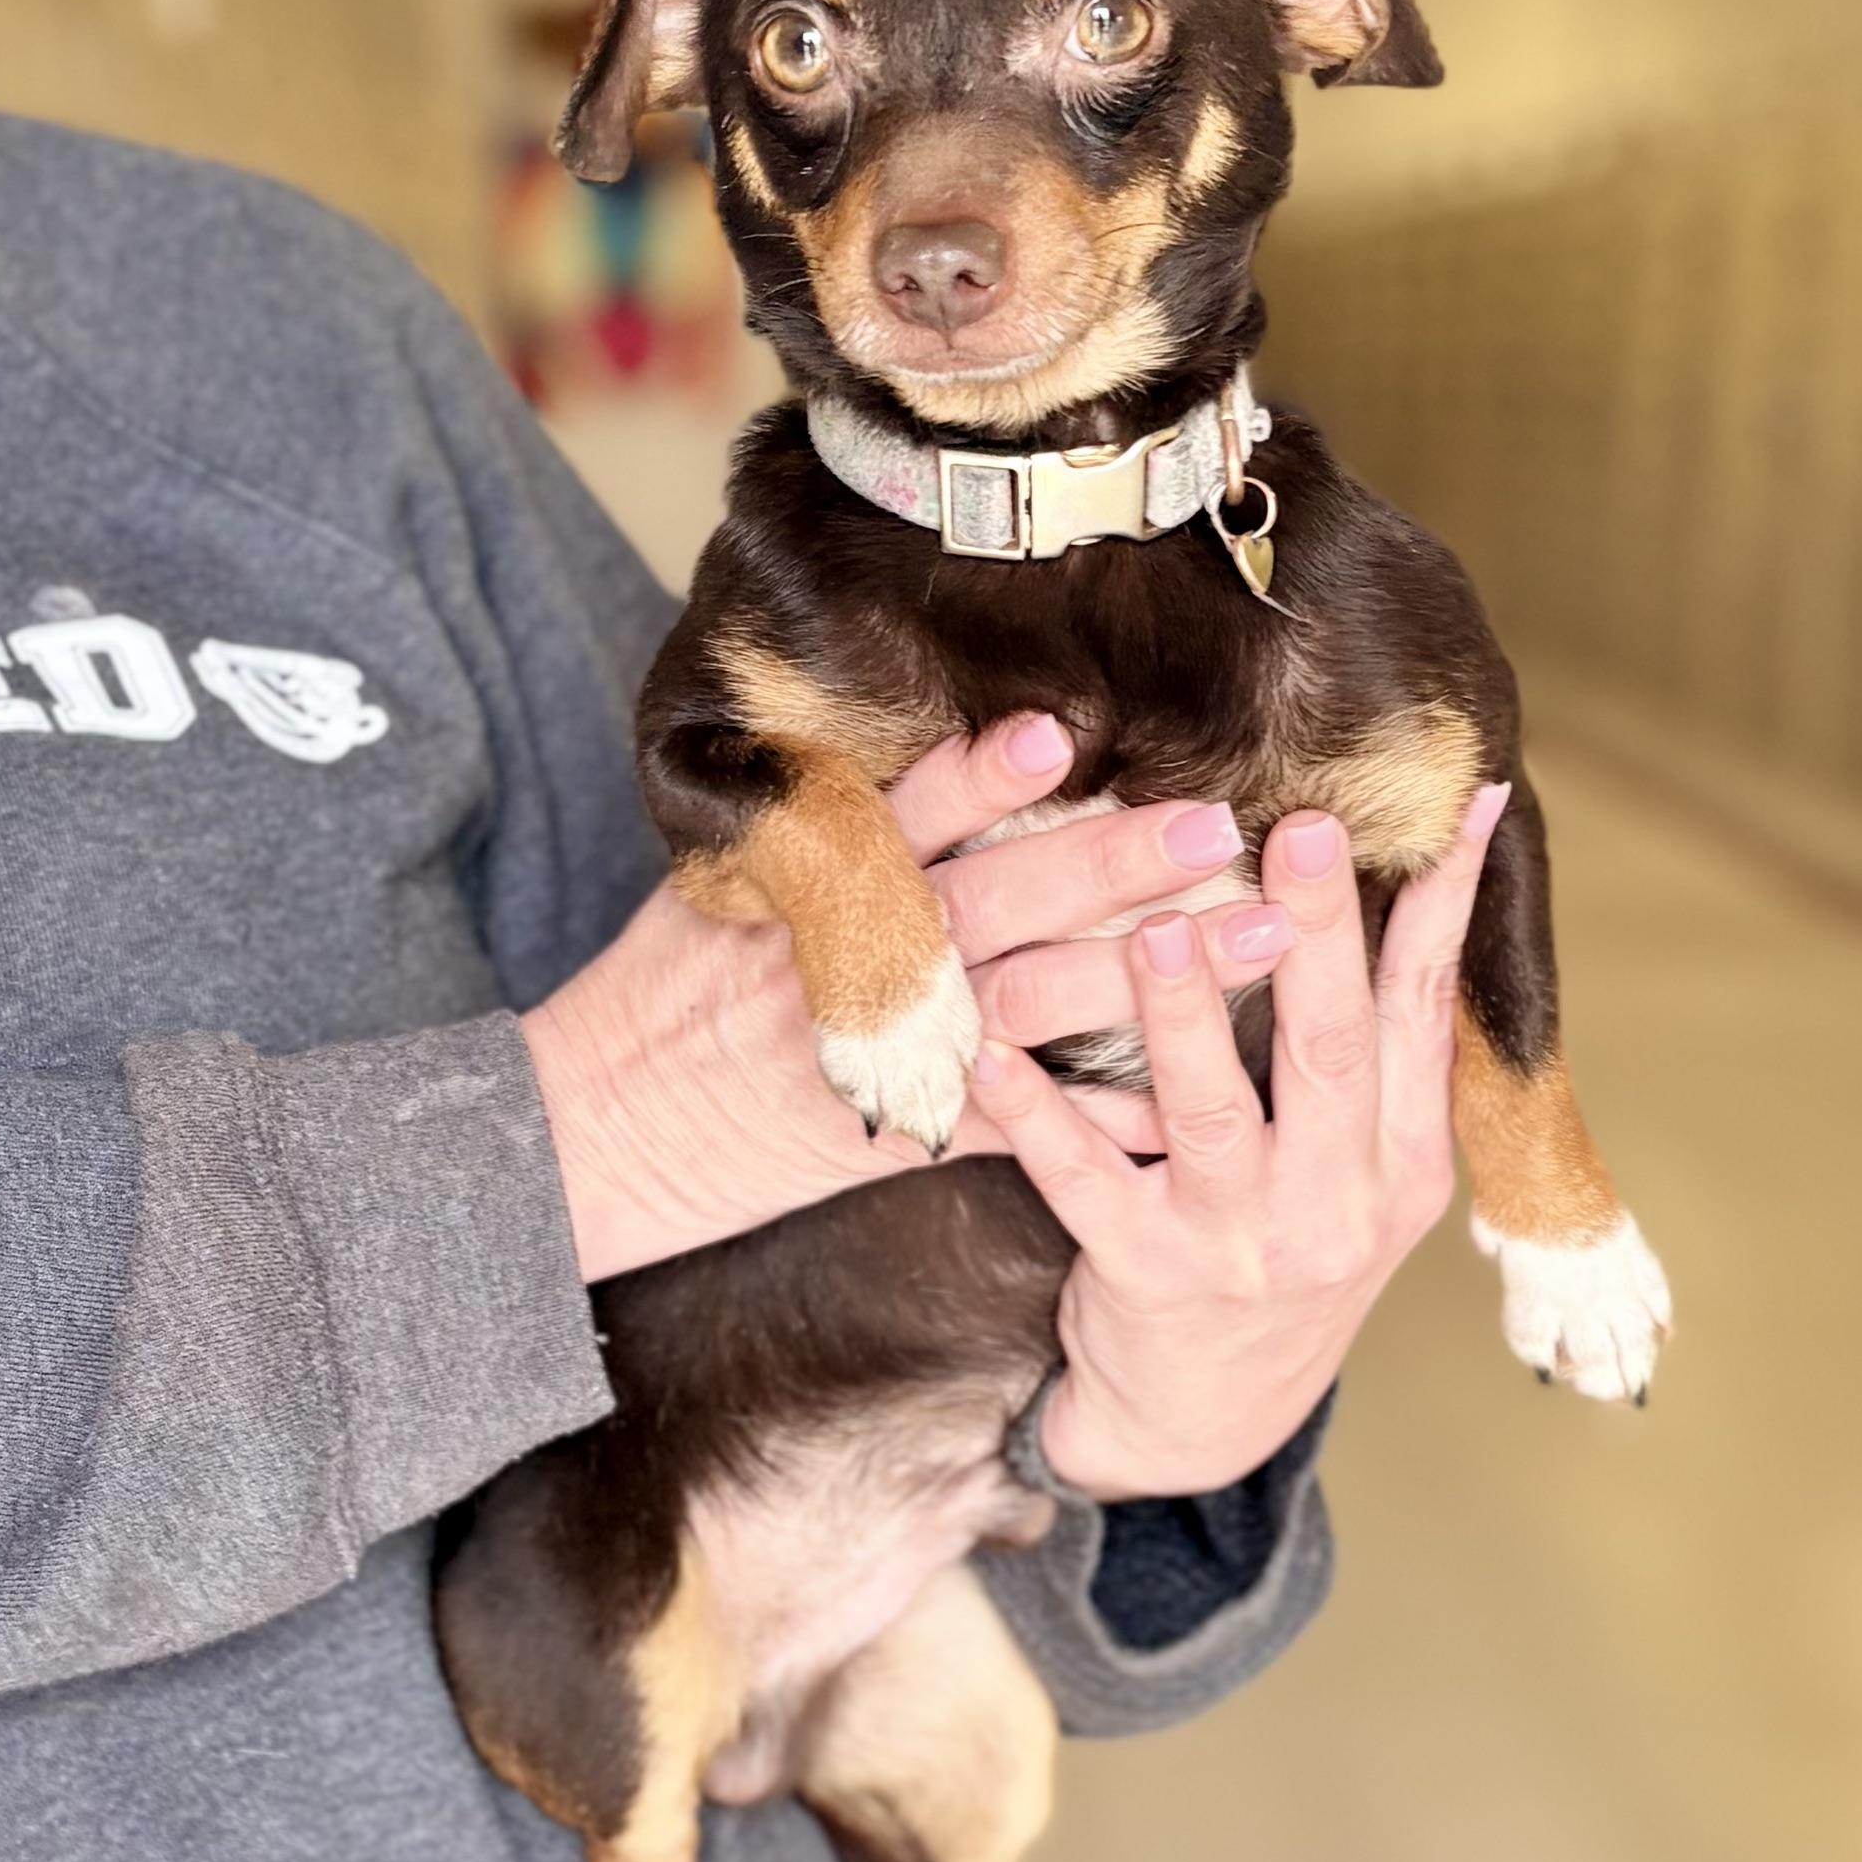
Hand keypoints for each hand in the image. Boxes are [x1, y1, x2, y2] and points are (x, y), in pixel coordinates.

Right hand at [522, 714, 1298, 1281]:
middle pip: (1000, 902)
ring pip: (1041, 1003)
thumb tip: (930, 734)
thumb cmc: (666, 981)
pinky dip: (1108, 1117)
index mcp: (812, 881)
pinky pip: (1023, 1124)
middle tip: (1216, 825)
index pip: (903, 816)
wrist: (599, 1128)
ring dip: (1156, 972)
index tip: (1058, 732)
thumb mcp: (720, 874)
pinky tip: (1197, 1098)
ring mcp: (888, 1046)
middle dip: (1112, 865)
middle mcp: (860, 958)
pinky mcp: (901, 1124)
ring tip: (1263, 936)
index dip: (979, 776)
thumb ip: (823, 814)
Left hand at [968, 783, 1511, 1501]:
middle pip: (1329, 1049)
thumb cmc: (1281, 1255)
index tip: (1461, 806)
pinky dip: (1036, 1114)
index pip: (1425, 1015)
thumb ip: (1373, 1066)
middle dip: (1316, 934)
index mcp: (1401, 1162)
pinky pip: (1084, 1183)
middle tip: (1297, 829)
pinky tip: (991, 1051)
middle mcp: (1338, 1203)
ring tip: (1153, 932)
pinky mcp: (1146, 1275)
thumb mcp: (1361, 1177)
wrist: (1207, 1421)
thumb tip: (1406, 897)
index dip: (1444, 910)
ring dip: (1183, 1018)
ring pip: (1212, 1114)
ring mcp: (1243, 1244)